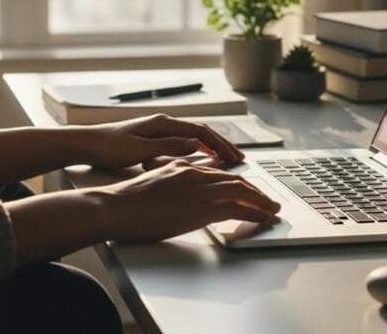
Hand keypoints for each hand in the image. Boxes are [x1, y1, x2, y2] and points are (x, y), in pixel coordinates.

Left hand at [80, 114, 244, 170]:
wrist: (86, 144)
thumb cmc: (109, 147)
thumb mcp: (140, 150)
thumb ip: (168, 147)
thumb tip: (196, 144)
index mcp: (163, 124)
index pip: (201, 132)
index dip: (220, 145)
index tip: (235, 157)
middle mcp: (163, 124)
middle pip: (201, 133)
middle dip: (221, 145)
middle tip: (238, 158)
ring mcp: (158, 131)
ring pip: (193, 137)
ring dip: (211, 147)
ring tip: (226, 159)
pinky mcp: (152, 140)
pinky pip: (182, 143)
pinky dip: (196, 150)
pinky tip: (200, 159)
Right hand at [93, 160, 280, 242]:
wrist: (112, 208)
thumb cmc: (126, 202)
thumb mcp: (153, 184)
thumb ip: (171, 184)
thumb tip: (179, 193)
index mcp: (182, 167)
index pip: (218, 172)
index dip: (237, 182)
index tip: (249, 190)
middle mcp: (193, 174)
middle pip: (234, 180)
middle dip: (255, 191)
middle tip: (268, 201)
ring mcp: (197, 190)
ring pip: (240, 191)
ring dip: (261, 201)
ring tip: (273, 210)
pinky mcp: (199, 208)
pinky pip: (236, 208)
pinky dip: (255, 213)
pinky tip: (263, 218)